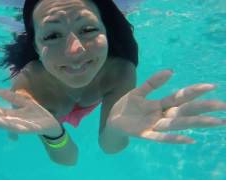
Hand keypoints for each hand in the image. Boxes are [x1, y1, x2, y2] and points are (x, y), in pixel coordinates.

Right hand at [0, 89, 62, 137]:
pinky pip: (16, 127)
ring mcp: (17, 126)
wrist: (51, 124)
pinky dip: (7, 125)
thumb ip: (12, 97)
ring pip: (0, 123)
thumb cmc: (36, 114)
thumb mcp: (24, 102)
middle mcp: (9, 121)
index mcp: (7, 114)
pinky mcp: (27, 129)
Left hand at [107, 70, 225, 143]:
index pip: (180, 98)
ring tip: (215, 121)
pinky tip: (189, 139)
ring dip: (195, 123)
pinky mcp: (144, 134)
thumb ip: (153, 83)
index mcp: (160, 105)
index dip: (194, 92)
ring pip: (177, 124)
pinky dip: (174, 138)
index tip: (211, 86)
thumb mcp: (138, 92)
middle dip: (203, 108)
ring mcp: (154, 126)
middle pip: (184, 111)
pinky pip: (160, 137)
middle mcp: (160, 116)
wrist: (111, 120)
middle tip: (223, 106)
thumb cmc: (127, 107)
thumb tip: (171, 71)